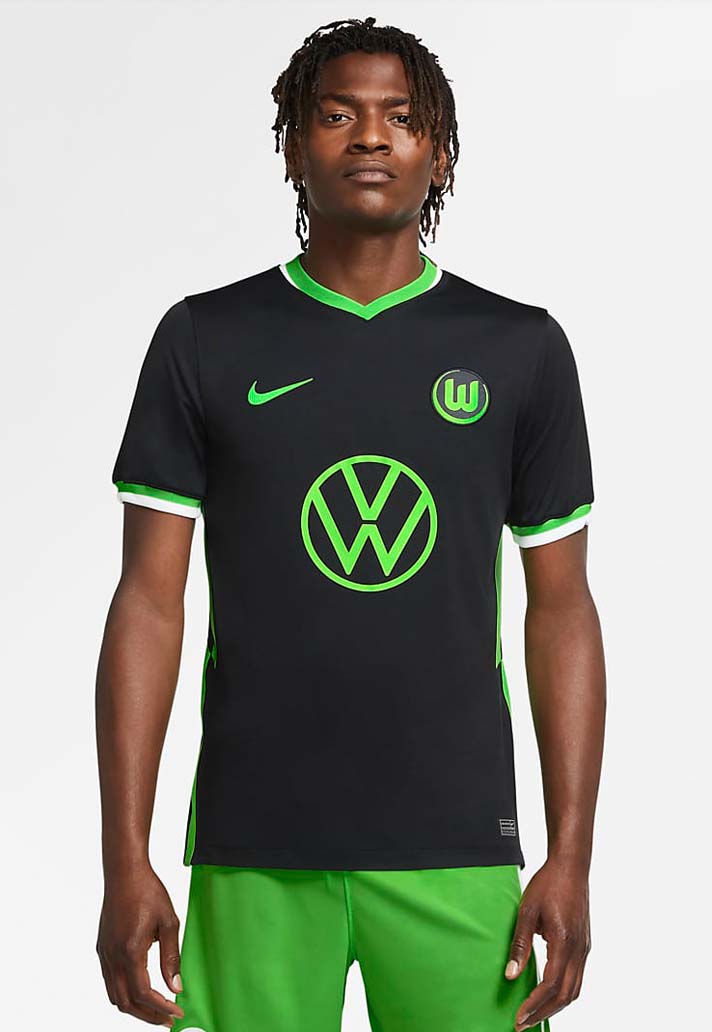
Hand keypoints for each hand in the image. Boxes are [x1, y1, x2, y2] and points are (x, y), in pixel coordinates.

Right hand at [96, 863, 184, 1025]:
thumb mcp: (169, 922)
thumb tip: (176, 986)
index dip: (161, 1008)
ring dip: (134, 1007)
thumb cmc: (148, 892)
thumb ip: (172, 957)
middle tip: (167, 1020)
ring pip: (115, 995)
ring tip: (156, 1009)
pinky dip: (124, 993)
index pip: (144, 994)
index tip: (177, 1013)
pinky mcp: (102, 947)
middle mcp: (113, 957)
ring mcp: (105, 953)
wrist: (124, 872)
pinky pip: (110, 981)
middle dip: (148, 1015)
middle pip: (126, 1002)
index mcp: (130, 952)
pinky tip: (139, 990)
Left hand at [504, 856, 590, 1030]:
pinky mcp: (584, 945)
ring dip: (555, 1006)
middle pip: (565, 995)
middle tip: (522, 1024)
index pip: (551, 985)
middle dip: (543, 1013)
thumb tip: (510, 975)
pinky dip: (563, 993)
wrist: (571, 867)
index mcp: (564, 942)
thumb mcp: (527, 911)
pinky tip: (548, 994)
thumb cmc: (548, 884)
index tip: (519, 1018)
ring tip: (534, 1015)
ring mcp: (584, 948)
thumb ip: (519, 944)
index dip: (535, 1006)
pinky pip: (577, 978)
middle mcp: (579, 950)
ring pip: (574, 990)